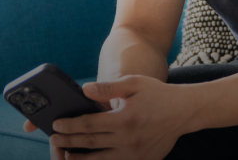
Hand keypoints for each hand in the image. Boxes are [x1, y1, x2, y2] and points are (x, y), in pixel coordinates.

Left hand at [25, 75, 192, 159]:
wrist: (184, 112)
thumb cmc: (157, 94)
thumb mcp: (134, 84)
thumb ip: (107, 88)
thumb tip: (84, 90)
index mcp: (124, 119)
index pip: (89, 124)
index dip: (70, 125)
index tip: (56, 125)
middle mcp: (128, 140)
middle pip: (90, 143)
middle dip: (69, 141)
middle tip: (53, 140)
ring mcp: (135, 154)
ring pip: (101, 159)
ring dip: (81, 159)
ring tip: (66, 156)